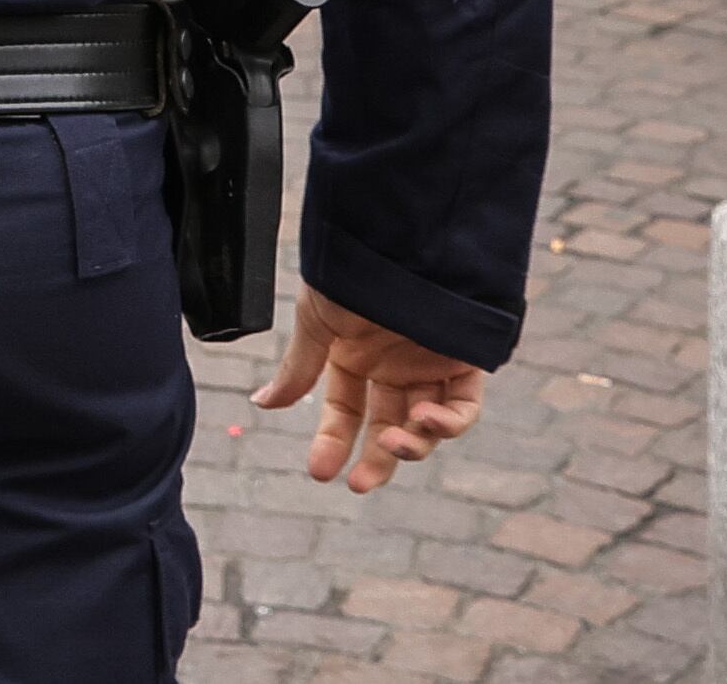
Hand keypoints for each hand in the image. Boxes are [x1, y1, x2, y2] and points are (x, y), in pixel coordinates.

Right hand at [250, 295, 486, 493]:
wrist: (396, 244)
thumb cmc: (350, 276)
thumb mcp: (316, 324)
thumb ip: (297, 370)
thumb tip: (263, 404)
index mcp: (355, 356)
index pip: (346, 411)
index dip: (333, 441)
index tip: (320, 471)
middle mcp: (393, 366)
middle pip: (387, 427)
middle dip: (376, 459)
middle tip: (360, 483)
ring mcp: (429, 365)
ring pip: (426, 426)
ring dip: (411, 444)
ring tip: (393, 443)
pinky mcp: (464, 361)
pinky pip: (463, 406)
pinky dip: (448, 423)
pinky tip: (425, 420)